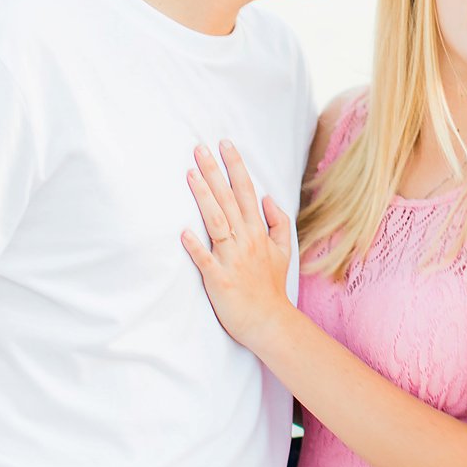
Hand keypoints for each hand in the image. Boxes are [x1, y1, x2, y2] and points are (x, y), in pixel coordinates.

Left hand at [181, 140, 295, 349]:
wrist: (270, 322)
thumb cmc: (271, 287)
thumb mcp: (282, 251)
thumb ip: (277, 222)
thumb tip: (268, 198)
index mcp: (258, 232)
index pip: (246, 191)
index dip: (235, 167)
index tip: (225, 144)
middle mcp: (245, 240)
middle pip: (228, 200)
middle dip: (214, 172)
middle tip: (199, 148)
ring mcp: (231, 259)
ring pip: (216, 222)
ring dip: (204, 197)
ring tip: (190, 174)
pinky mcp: (219, 279)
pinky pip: (205, 260)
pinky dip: (195, 246)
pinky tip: (183, 232)